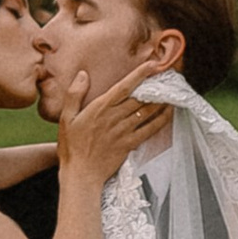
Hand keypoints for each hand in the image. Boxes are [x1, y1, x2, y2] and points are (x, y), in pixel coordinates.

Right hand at [58, 51, 176, 188]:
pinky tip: (169, 112)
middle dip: (155, 85)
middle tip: (167, 75)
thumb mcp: (65, 118)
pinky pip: (150, 130)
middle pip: (140, 97)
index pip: (124, 87)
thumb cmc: (71, 146)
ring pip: (147, 111)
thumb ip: (74, 94)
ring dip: (161, 100)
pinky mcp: (130, 144)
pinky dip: (161, 120)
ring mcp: (124, 131)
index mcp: (100, 108)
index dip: (139, 74)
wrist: (81, 174)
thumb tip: (84, 74)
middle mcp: (115, 117)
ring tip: (172, 89)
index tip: (152, 64)